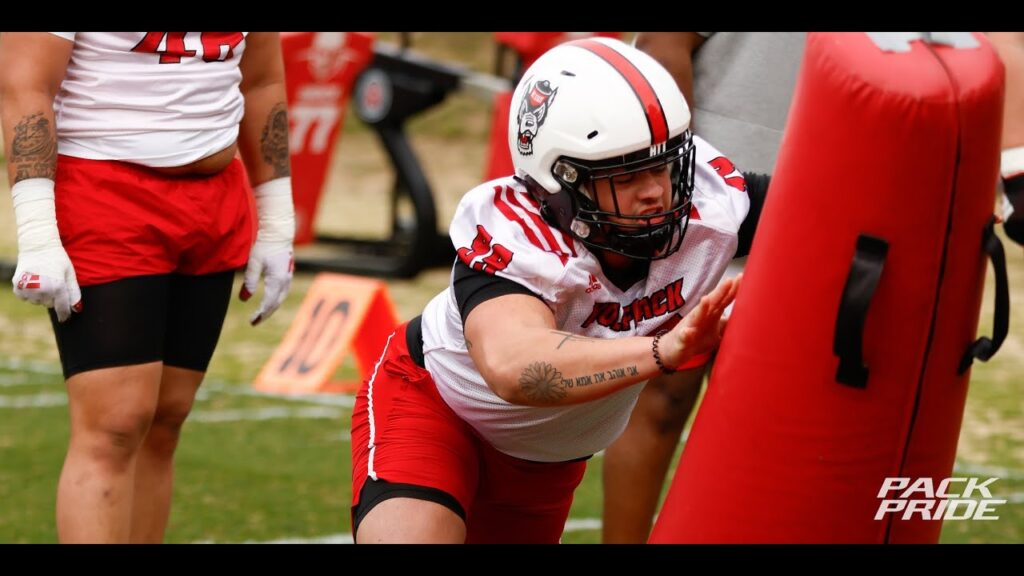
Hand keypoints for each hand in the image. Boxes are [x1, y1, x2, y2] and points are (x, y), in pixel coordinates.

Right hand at [10, 178, 81, 321]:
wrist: (37, 245)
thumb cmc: (58, 259)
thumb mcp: (70, 274)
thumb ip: (74, 292)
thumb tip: (77, 309)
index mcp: (58, 287)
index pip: (62, 308)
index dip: (64, 314)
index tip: (65, 318)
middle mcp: (43, 290)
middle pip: (49, 305)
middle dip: (53, 298)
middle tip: (53, 283)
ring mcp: (28, 288)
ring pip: (37, 302)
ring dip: (41, 295)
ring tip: (43, 280)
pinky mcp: (17, 286)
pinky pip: (25, 298)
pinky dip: (29, 293)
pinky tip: (33, 281)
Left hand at [240, 243, 292, 325]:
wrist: (279, 234)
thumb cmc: (265, 246)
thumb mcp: (254, 263)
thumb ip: (249, 281)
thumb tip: (244, 298)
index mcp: (277, 280)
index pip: (268, 303)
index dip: (260, 313)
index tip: (251, 321)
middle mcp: (285, 281)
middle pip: (276, 304)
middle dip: (265, 314)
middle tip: (254, 322)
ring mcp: (288, 278)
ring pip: (280, 299)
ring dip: (270, 308)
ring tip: (260, 314)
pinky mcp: (287, 275)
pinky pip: (282, 293)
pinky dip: (274, 300)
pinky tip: (268, 302)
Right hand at [661, 273, 741, 368]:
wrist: (675, 349)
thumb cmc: (697, 338)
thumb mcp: (717, 331)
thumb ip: (730, 324)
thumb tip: (749, 319)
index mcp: (711, 314)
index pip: (724, 299)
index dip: (733, 290)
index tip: (743, 277)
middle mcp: (701, 316)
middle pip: (712, 302)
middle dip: (720, 292)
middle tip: (729, 281)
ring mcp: (691, 326)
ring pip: (696, 315)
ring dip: (701, 308)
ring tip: (706, 299)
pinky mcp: (682, 338)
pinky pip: (684, 336)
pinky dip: (686, 334)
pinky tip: (687, 332)